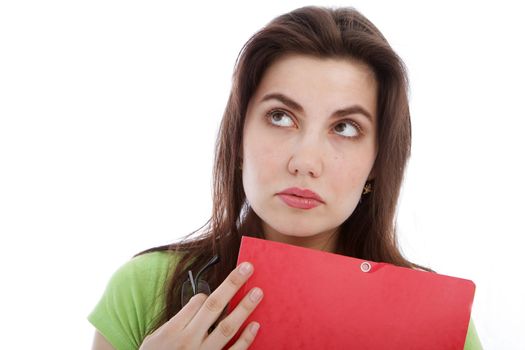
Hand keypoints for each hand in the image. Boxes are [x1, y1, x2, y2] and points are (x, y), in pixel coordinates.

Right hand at [139, 261, 262, 349]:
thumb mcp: (155, 339)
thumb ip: (175, 322)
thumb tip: (198, 304)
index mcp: (173, 331)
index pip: (196, 303)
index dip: (209, 293)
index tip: (214, 292)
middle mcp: (188, 341)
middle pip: (214, 306)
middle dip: (232, 285)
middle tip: (248, 268)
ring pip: (227, 328)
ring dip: (244, 308)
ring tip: (257, 292)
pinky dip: (246, 339)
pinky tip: (255, 325)